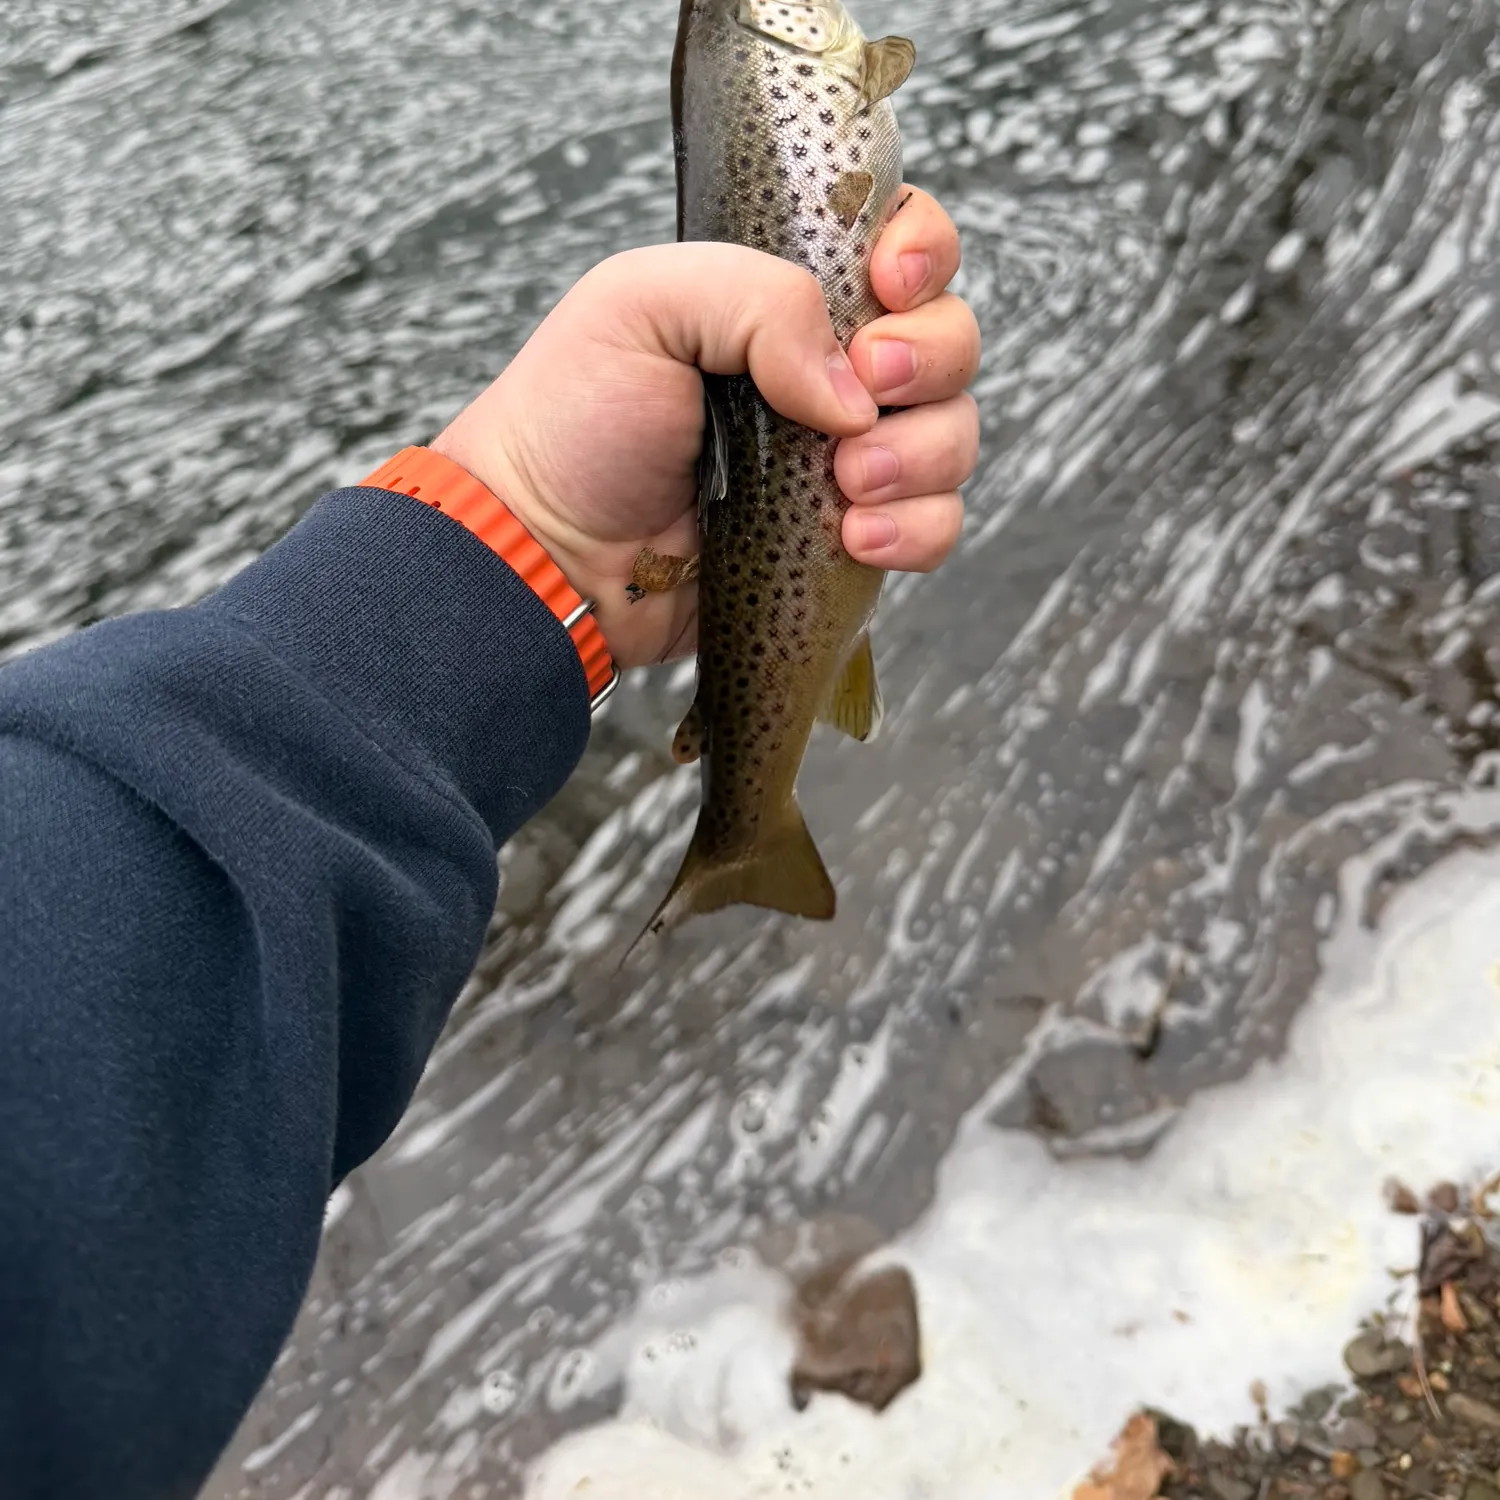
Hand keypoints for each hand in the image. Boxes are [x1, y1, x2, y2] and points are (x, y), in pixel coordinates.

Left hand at [431, 188, 980, 669]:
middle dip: (925, 364)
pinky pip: (935, 526)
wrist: (550, 552)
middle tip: (855, 402)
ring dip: (917, 457)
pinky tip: (853, 537)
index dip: (922, 255)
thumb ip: (758, 301)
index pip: (904, 243)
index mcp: (787, 298)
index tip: (886, 288)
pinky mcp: (848, 538)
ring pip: (953, 435)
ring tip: (843, 484)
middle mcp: (832, 371)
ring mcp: (844, 458)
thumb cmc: (575, 421)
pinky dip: (915, 530)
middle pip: (952, 339)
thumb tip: (854, 387)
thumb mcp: (640, 306)